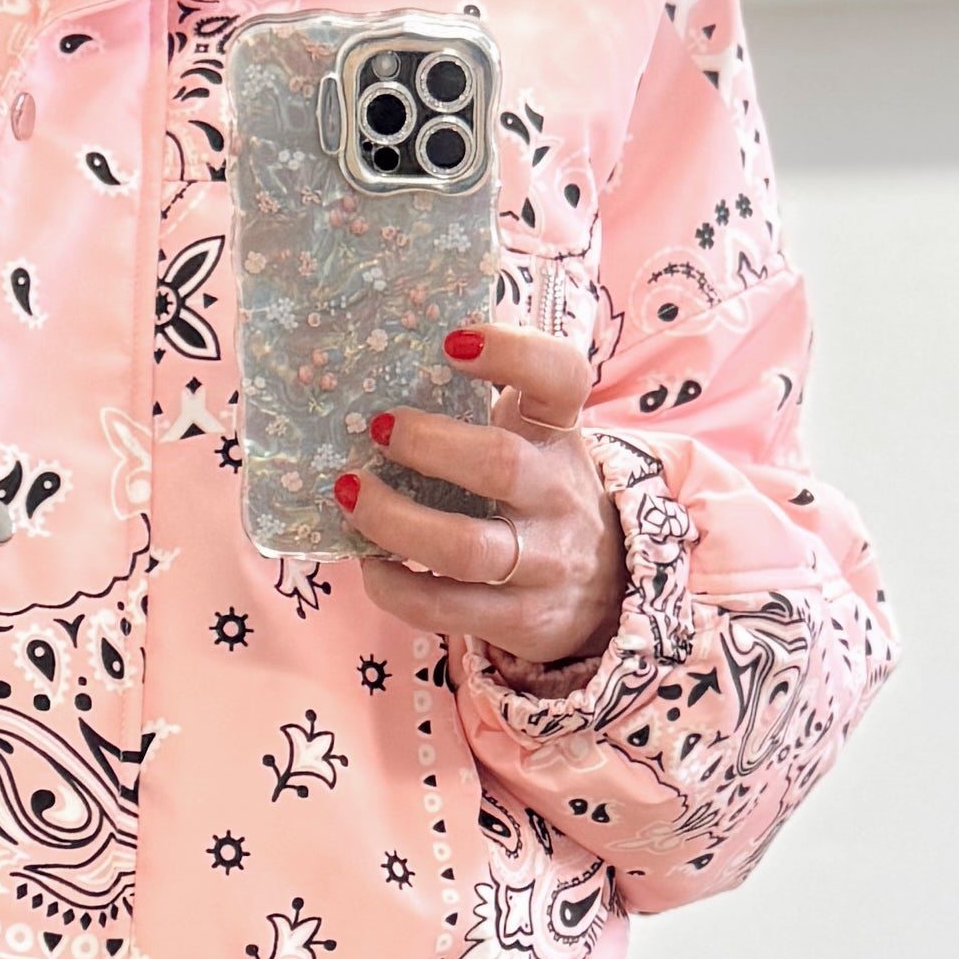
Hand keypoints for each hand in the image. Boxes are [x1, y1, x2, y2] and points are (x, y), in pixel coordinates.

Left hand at [331, 325, 624, 674]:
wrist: (606, 590)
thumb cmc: (541, 495)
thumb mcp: (536, 441)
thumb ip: (487, 404)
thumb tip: (390, 357)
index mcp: (559, 434)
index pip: (561, 378)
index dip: (512, 352)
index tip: (452, 341)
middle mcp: (557, 494)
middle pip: (498, 464)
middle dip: (428, 445)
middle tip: (378, 428)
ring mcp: (542, 562)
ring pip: (464, 547)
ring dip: (395, 521)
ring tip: (352, 494)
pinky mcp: (519, 618)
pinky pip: (444, 607)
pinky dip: (395, 586)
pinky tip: (371, 562)